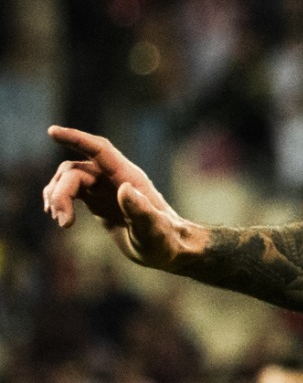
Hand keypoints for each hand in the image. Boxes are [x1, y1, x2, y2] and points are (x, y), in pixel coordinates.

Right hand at [42, 126, 203, 269]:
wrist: (170, 250)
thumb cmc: (167, 241)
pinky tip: (57, 216)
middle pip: (75, 171)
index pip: (100, 150)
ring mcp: (104, 188)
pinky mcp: (97, 201)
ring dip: (57, 197)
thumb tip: (124, 188)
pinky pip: (70, 192)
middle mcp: (114, 178)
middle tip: (63, 221)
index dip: (77, 139)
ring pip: (69, 180)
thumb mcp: (155, 230)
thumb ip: (142, 211)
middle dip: (61, 192)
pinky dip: (59, 201)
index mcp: (129, 178)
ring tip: (62, 222)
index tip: (52, 132)